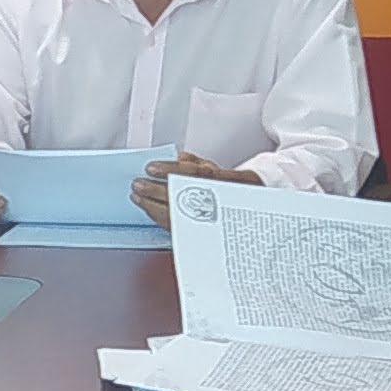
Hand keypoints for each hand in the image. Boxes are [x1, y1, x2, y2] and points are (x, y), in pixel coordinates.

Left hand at [130, 152, 254, 225]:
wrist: (253, 212)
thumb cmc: (233, 189)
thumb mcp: (220, 170)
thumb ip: (198, 164)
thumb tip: (179, 159)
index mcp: (228, 180)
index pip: (195, 173)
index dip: (171, 170)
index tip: (151, 168)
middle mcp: (220, 200)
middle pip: (183, 196)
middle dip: (155, 191)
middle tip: (138, 185)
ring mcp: (211, 218)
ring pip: (178, 214)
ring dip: (152, 206)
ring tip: (137, 197)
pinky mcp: (202, 231)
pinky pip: (177, 225)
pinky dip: (159, 217)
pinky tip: (148, 209)